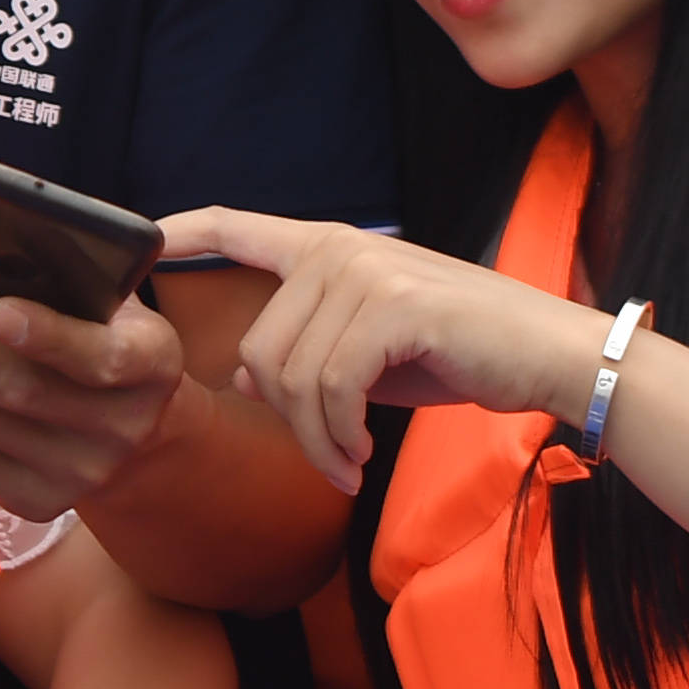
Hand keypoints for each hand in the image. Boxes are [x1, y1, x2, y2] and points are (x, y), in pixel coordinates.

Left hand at [0, 275, 185, 521]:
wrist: (140, 433)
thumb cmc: (108, 337)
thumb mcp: (113, 306)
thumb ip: (65, 283)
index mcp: (151, 366)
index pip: (101, 358)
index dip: (49, 336)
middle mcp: (118, 429)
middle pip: (15, 389)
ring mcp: (73, 475)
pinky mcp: (31, 502)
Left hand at [158, 211, 609, 496]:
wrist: (547, 356)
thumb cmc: (458, 354)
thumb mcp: (368, 354)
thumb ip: (308, 354)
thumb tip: (249, 379)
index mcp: (328, 248)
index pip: (235, 226)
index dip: (180, 231)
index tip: (140, 242)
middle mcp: (340, 248)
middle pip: (260, 348)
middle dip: (288, 421)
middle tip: (331, 459)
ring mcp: (366, 272)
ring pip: (293, 377)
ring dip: (318, 441)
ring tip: (350, 462)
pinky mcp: (394, 307)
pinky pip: (332, 389)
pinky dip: (341, 437)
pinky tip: (365, 454)